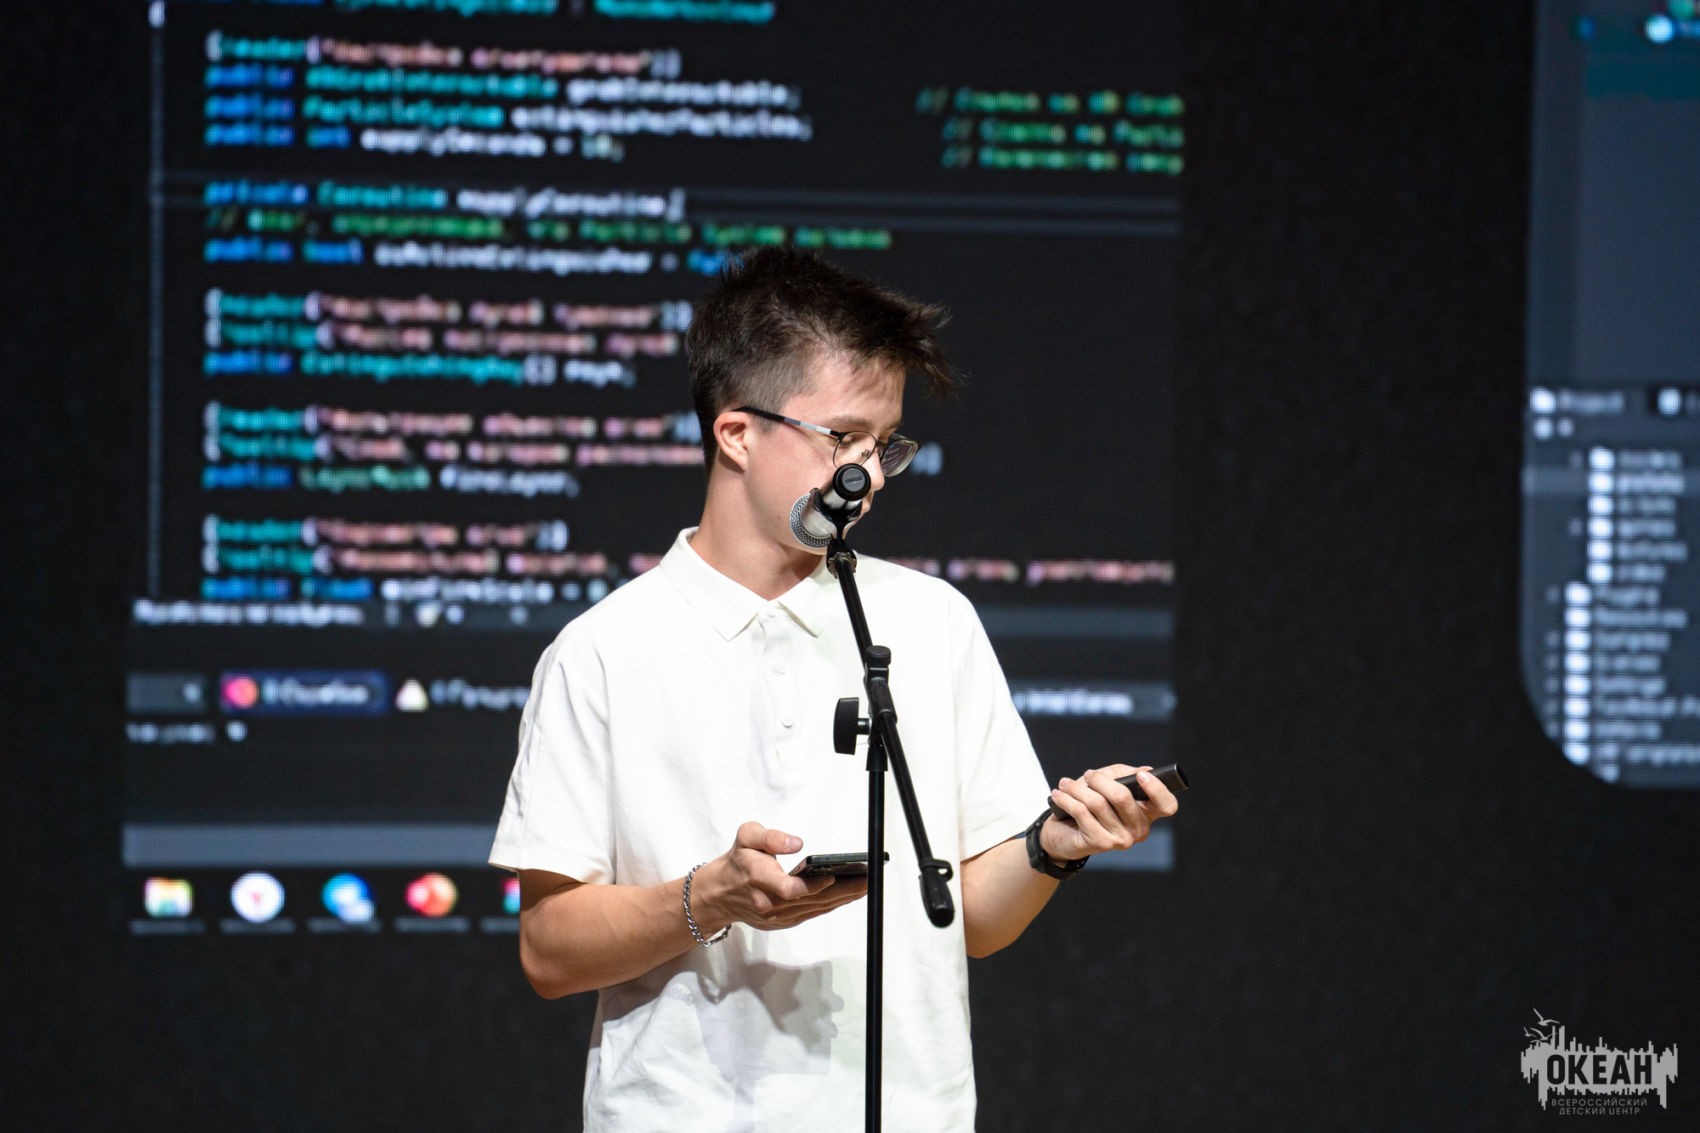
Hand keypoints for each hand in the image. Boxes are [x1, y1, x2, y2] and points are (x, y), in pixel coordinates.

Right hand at [691, 822, 867, 932]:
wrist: (720, 894)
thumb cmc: (737, 862)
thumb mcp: (746, 836)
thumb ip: (770, 837)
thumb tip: (796, 843)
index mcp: (758, 878)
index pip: (788, 888)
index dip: (811, 885)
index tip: (831, 875)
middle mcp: (769, 902)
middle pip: (811, 900)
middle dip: (842, 890)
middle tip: (867, 878)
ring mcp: (777, 916)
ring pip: (816, 908)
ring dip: (843, 898)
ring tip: (866, 884)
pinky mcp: (784, 922)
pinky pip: (813, 913)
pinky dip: (832, 904)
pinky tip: (849, 894)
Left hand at [1041, 764, 1178, 862]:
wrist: (1062, 834)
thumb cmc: (1088, 805)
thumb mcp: (1106, 783)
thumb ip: (1123, 774)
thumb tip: (1144, 770)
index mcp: (1146, 813)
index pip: (1167, 805)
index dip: (1157, 789)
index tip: (1141, 775)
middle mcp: (1139, 830)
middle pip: (1122, 797)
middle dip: (1099, 779)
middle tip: (1088, 775)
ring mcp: (1121, 840)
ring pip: (1098, 803)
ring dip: (1077, 788)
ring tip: (1065, 784)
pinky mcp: (1100, 844)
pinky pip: (1082, 812)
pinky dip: (1067, 799)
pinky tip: (1058, 795)